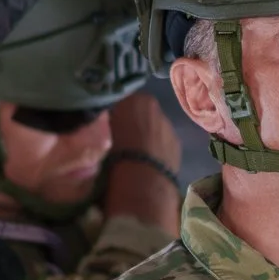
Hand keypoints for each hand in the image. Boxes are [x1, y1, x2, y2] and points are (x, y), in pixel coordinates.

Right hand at [102, 91, 183, 230]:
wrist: (141, 182)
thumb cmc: (113, 152)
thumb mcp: (100, 129)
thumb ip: (104, 118)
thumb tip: (102, 117)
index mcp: (137, 98)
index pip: (122, 97)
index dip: (114, 109)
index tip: (106, 121)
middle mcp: (156, 107)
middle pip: (140, 112)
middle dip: (131, 121)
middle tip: (117, 137)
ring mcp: (170, 127)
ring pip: (153, 127)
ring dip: (145, 135)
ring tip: (132, 153)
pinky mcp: (178, 146)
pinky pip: (163, 142)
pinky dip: (156, 148)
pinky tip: (147, 162)